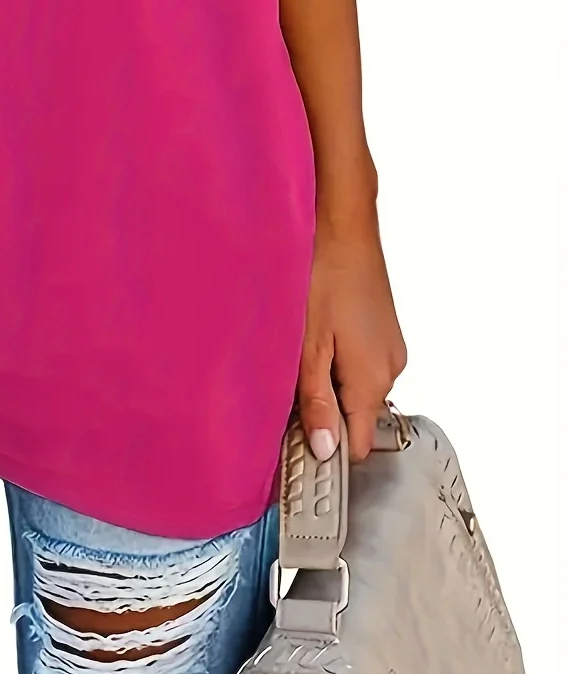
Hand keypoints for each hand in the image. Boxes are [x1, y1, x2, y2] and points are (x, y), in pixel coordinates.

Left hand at [297, 197, 406, 464]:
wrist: (343, 222)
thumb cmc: (322, 275)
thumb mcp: (309, 344)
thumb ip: (317, 400)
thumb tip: (324, 451)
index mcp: (373, 379)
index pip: (359, 445)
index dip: (327, 450)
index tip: (295, 448)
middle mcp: (390, 367)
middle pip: (357, 416)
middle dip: (323, 414)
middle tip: (284, 395)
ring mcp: (389, 347)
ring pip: (357, 387)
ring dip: (328, 384)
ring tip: (296, 357)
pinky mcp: (382, 329)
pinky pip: (360, 362)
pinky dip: (337, 361)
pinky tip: (313, 337)